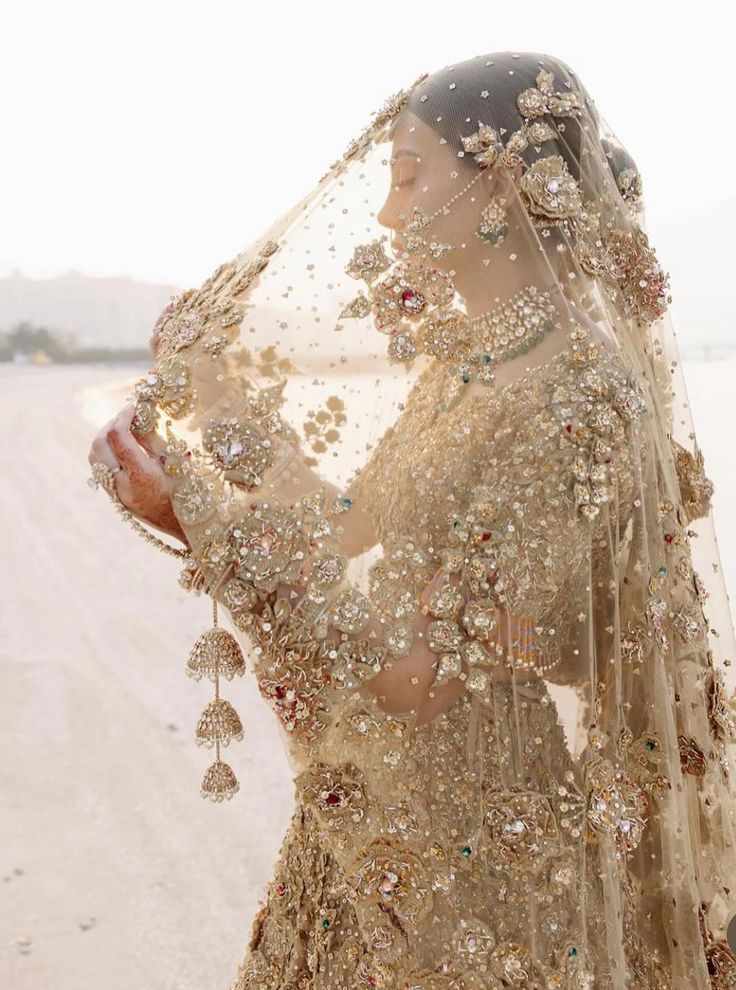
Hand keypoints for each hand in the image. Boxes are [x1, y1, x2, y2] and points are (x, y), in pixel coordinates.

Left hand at [88, 402, 189, 546]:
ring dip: (105, 439)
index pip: (118, 436)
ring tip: (125, 432)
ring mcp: (117, 495)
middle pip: (99, 445)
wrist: (190, 530)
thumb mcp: (178, 463)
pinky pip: (101, 470)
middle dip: (110, 425)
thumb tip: (139, 419)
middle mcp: (124, 486)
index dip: (123, 416)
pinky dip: (108, 454)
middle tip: (127, 417)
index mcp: (143, 476)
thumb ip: (153, 441)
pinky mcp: (116, 499)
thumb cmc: (194, 494)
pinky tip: (125, 450)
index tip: (133, 407)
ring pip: (94, 457)